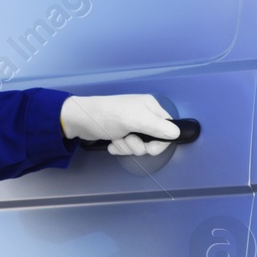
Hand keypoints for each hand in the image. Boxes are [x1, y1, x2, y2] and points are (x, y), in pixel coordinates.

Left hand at [61, 94, 180, 155]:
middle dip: (140, 145)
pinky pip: (127, 146)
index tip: (150, 149)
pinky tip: (112, 143)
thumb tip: (177, 133)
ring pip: (140, 145)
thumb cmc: (109, 116)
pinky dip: (120, 147)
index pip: (168, 128)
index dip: (161, 142)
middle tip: (129, 141)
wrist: (80, 120)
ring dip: (128, 147)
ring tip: (117, 139)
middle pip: (154, 140)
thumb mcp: (136, 120)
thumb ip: (158, 127)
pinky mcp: (121, 133)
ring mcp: (131, 125)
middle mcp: (143, 115)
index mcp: (150, 107)